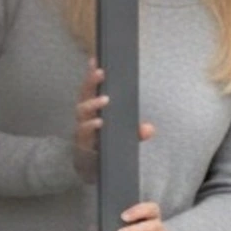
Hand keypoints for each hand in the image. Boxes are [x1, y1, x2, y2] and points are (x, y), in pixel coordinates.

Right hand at [74, 65, 155, 181]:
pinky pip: (83, 133)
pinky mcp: (81, 144)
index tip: (96, 59)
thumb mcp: (123, 138)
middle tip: (102, 73)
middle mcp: (84, 118)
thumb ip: (136, 132)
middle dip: (91, 82)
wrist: (90, 171)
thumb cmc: (104, 148)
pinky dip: (91, 126)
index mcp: (92, 110)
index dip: (92, 74)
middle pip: (83, 95)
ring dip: (92, 104)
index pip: (91, 89)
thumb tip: (149, 128)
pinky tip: (99, 122)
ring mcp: (81, 130)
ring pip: (81, 112)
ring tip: (104, 100)